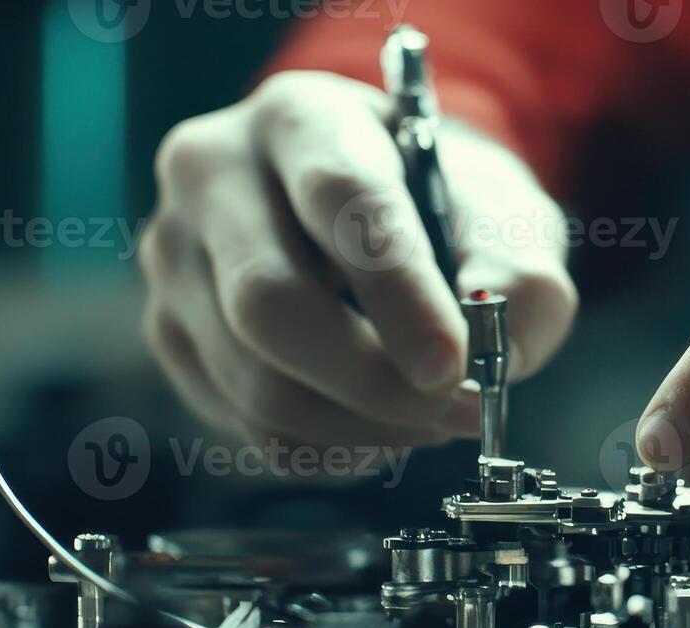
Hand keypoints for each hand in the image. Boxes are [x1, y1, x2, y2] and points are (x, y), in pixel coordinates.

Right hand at [140, 71, 575, 449]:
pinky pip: (245, 424)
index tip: (452, 366)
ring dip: (361, 427)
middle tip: (456, 411)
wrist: (380, 209)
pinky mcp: (170, 333)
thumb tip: (497, 359)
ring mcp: (176, 257)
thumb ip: (519, 277)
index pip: (339, 200)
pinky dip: (326, 447)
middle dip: (373, 381)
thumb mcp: (506, 215)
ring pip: (253, 380)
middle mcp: (213, 174)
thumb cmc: (440, 205)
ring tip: (431, 419)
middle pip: (268, 303)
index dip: (398, 294)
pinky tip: (378, 427)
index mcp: (301, 118)